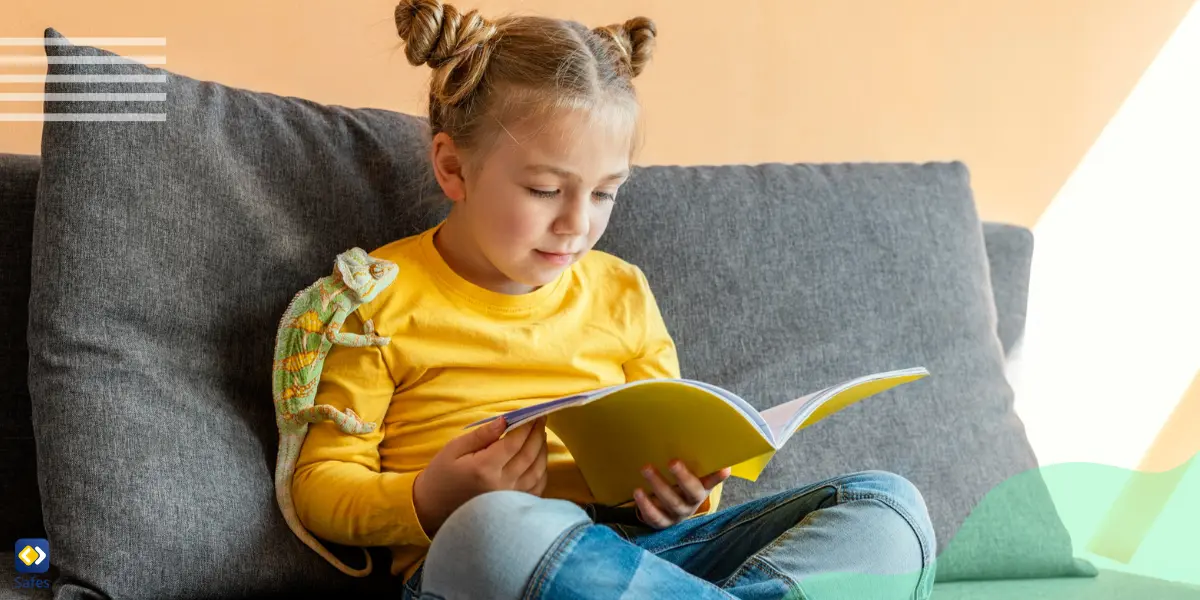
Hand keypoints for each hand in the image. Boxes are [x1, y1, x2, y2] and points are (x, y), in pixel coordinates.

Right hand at [413, 416, 547, 536]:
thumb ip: (481, 435)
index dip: (527, 426)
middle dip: (537, 434)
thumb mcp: (454, 449)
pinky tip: (539, 459)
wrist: (431, 509)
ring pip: (536, 471)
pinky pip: (536, 488)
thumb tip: (505, 419)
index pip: (514, 443)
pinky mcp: (512, 507)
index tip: (534, 413)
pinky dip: (542, 472)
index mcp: (484, 468)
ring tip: (540, 436)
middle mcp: (501, 485)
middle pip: (529, 455)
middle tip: (541, 420)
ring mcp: (509, 499)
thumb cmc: (441, 476)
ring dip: (542, 451)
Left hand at [633, 460, 730, 528]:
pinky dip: (645, 505)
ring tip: (646, 468)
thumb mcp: (687, 476)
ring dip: (658, 485)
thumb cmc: (679, 486)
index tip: (725, 468)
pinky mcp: (662, 522)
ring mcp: (677, 515)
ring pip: (671, 502)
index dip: (718, 477)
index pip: (711, 482)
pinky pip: (655, 516)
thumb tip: (695, 437)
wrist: (667, 511)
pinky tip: (638, 492)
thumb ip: (692, 463)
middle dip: (682, 477)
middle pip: (691, 492)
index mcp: (701, 490)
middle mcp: (692, 504)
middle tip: (673, 462)